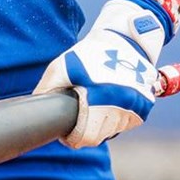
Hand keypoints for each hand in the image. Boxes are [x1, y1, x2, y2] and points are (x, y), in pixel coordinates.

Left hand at [34, 0, 166, 147]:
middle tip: (77, 120)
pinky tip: (107, 106)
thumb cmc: (88, 55)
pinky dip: (115, 120)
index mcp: (100, 98)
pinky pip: (125, 124)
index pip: (86, 137)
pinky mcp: (144, 106)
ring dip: (101, 126)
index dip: (73, 138)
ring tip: (92, 110)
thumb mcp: (61, 67)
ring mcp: (135, 107)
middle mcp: (121, 105)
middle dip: (85, 132)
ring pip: (112, 131)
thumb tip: (35, 108)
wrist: (123, 41)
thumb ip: (46, 89)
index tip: (67, 133)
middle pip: (98, 137)